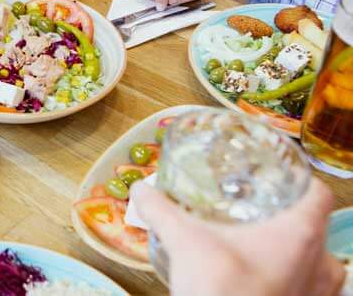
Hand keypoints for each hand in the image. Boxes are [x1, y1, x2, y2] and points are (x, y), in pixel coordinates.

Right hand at [132, 179, 345, 295]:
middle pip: (313, 226)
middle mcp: (322, 263)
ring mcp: (318, 294)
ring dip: (289, 251)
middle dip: (284, 217)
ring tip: (253, 245)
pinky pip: (305, 288)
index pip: (316, 190)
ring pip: (313, 261)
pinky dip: (286, 279)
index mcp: (301, 233)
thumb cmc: (220, 290)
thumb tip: (140, 192)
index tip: (271, 176)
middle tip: (253, 211)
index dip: (295, 178)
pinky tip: (256, 277)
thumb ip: (161, 210)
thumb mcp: (184, 241)